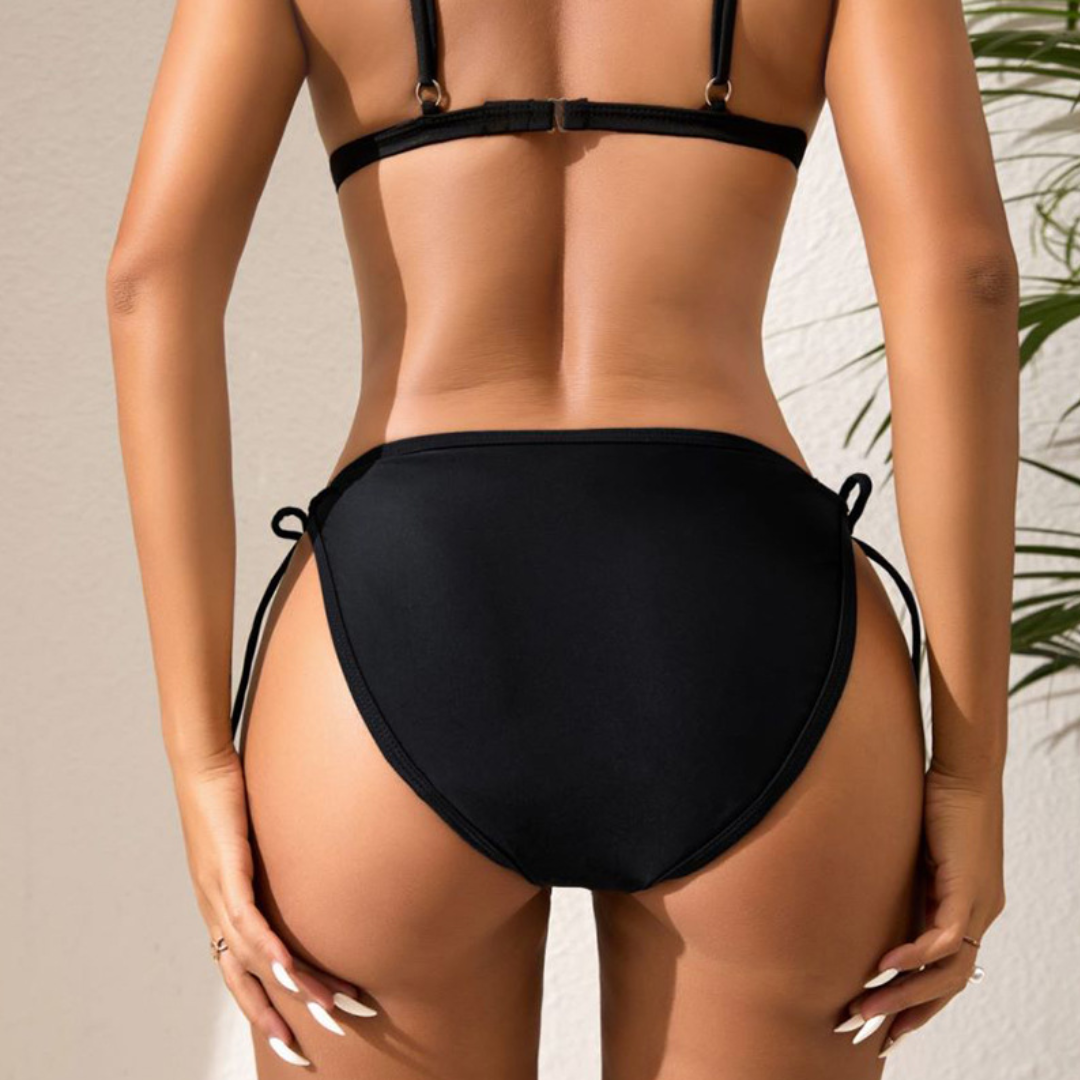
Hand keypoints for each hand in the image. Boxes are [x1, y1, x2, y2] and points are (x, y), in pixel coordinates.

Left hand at [174, 747, 376, 1066]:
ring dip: (293, 987)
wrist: (202, 766)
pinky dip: (269, 949)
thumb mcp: (257, 844)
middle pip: (244, 982)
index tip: (296, 1037)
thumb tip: (313, 874)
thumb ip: (277, 867)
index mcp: (222, 910)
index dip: (266, 1010)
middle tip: (310, 1050)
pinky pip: (249, 921)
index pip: (243, 973)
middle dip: (278, 1020)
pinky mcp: (226, 871)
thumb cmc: (230, 798)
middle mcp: (216, 912)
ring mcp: (218, 895)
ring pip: (253, 958)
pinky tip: (289, 969)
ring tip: (327, 1007)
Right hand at [835, 763, 1004, 1056]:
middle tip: (871, 1035)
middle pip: (948, 987)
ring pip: (947, 974)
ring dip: (904, 996)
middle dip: (907, 1015)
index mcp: (966, 908)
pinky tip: (884, 966)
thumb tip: (863, 893)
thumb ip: (904, 881)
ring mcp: (978, 906)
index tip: (882, 1022)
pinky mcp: (968, 889)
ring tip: (866, 1009)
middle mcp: (980, 915)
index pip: (945, 973)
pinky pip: (943, 940)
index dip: (914, 1001)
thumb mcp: (916, 852)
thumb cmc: (938, 800)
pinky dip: (914, 958)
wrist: (964, 771)